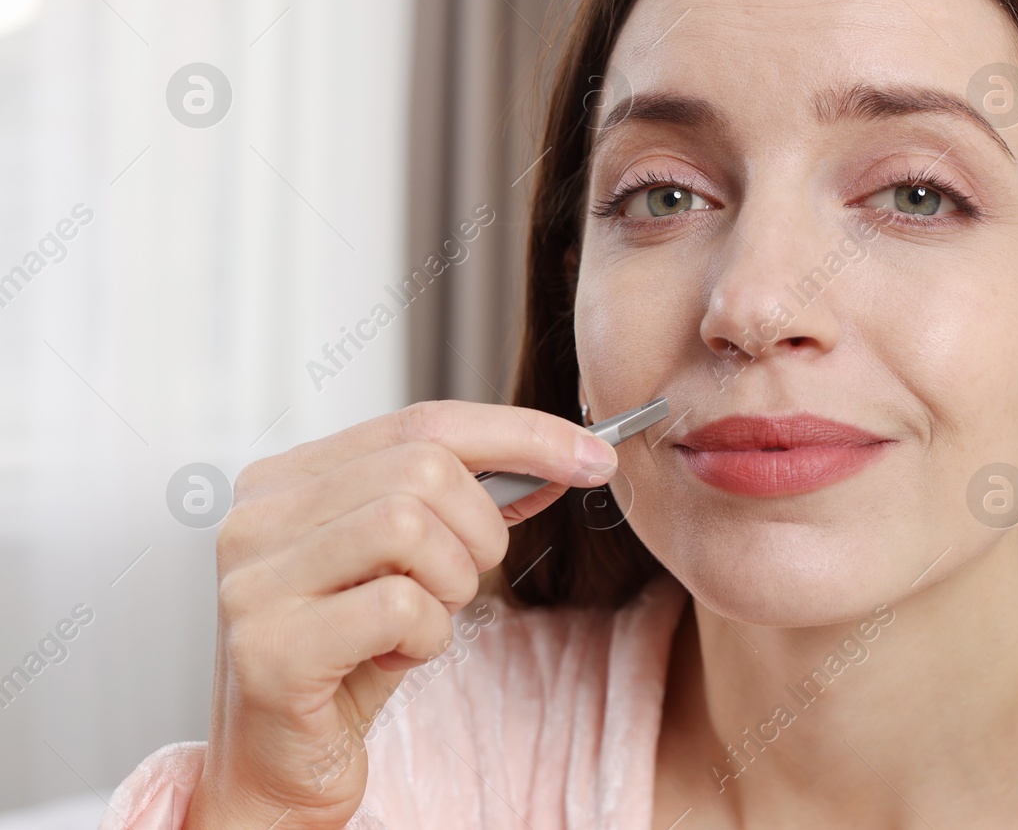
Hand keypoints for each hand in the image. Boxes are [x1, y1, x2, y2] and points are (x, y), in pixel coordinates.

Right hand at [184, 400, 615, 828]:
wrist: (281, 766)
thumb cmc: (349, 657)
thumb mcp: (414, 565)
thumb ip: (469, 503)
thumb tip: (566, 459)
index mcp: (288, 477)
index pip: (425, 421)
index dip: (523, 434)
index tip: (595, 456)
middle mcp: (256, 515)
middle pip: (424, 469)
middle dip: (480, 529)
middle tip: (464, 581)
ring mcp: (253, 579)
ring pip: (408, 525)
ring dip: (451, 585)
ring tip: (422, 622)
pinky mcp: (269, 646)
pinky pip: (398, 607)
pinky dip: (426, 637)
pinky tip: (395, 658)